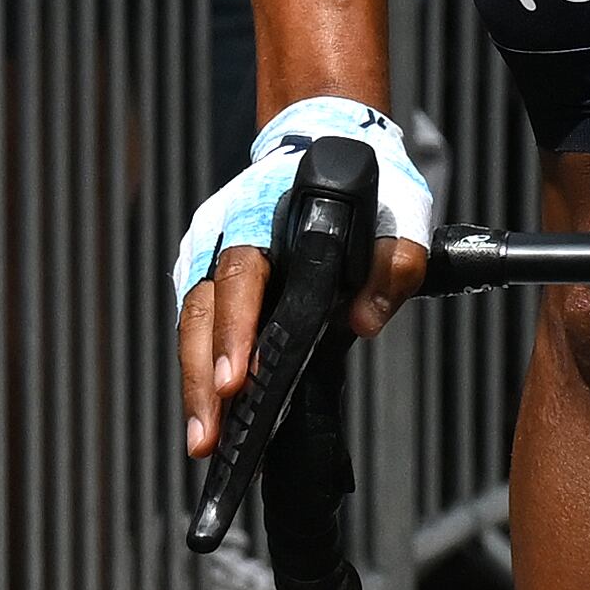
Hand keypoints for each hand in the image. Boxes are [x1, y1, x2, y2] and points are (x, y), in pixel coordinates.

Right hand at [169, 97, 436, 458]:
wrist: (325, 146)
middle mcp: (224, 236)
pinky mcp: (209, 282)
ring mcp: (210, 259)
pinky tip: (213, 421)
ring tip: (204, 442)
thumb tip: (364, 321)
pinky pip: (198, 333)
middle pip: (201, 310)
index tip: (238, 379)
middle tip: (209, 436)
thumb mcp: (398, 213)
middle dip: (202, 376)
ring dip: (193, 387)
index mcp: (262, 215)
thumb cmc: (360, 188)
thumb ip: (393, 262)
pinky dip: (201, 376)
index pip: (241, 273)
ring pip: (190, 326)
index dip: (236, 328)